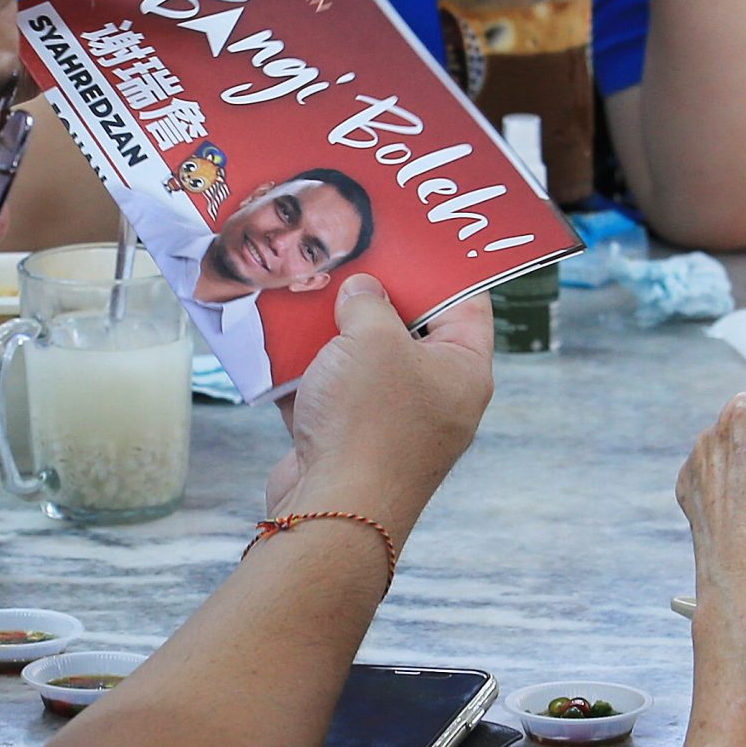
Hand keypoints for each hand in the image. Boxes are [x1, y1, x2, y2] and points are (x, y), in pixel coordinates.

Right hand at [265, 277, 492, 540]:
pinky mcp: (349, 443)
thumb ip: (368, 303)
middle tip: (348, 257)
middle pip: (410, 330)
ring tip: (307, 290)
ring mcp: (393, 423)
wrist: (332, 511)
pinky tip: (279, 340)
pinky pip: (330, 394)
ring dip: (333, 333)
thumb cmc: (369, 421)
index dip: (441, 266)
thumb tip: (361, 291)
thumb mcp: (372, 339)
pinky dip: (306, 373)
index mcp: (464, 369)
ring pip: (364, 361)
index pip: (466, 302)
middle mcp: (436, 397)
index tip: (411, 235)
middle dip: (374, 296)